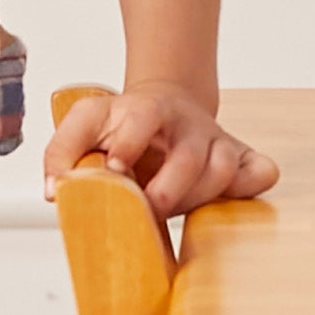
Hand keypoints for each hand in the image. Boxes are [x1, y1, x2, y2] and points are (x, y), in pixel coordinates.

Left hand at [43, 82, 279, 222]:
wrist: (167, 104)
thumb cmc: (121, 125)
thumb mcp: (84, 126)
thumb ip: (61, 155)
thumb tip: (55, 193)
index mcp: (144, 109)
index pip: (142, 117)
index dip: (130, 142)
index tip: (114, 169)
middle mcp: (184, 121)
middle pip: (188, 153)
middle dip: (168, 188)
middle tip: (148, 209)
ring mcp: (213, 139)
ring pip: (222, 167)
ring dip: (197, 196)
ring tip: (172, 210)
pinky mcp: (238, 154)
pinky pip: (259, 170)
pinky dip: (251, 184)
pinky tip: (229, 200)